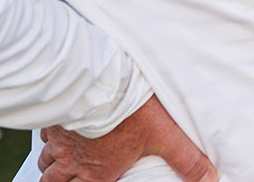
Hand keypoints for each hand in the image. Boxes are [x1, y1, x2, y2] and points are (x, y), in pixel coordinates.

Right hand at [38, 96, 214, 181]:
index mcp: (98, 171)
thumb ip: (187, 160)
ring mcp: (59, 140)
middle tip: (63, 179)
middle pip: (54, 181)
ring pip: (45, 161)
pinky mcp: (54, 118)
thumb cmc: (131, 111)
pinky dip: (48, 137)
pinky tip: (55, 132)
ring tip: (57, 162)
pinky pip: (44, 134)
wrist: (98, 81)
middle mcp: (73, 160)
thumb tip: (209, 179)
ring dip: (50, 164)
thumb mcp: (166, 136)